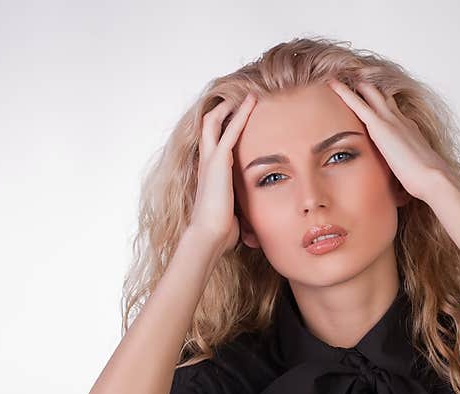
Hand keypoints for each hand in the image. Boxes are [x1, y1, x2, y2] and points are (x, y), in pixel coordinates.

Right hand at [189, 92, 257, 254]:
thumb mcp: (234, 214)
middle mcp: (206, 162)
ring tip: (247, 92)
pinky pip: (230, 130)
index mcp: (210, 173)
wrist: (209, 234)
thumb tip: (253, 226)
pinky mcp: (218, 160)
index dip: (224, 127)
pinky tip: (252, 101)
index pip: (214, 142)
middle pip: (210, 124)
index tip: (238, 117)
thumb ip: (241, 210)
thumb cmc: (221, 231)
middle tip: (239, 96)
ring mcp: (210, 159)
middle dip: (223, 109)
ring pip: (216, 120)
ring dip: (230, 106)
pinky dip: (241, 113)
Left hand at [325, 78, 449, 202]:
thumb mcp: (415, 169)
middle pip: (381, 95)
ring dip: (355, 82)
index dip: (380, 102)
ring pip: (369, 92)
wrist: (433, 178)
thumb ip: (406, 166)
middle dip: (367, 84)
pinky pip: (357, 103)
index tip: (369, 96)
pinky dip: (344, 92)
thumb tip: (403, 177)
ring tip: (338, 73)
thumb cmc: (426, 180)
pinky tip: (332, 83)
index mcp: (408, 129)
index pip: (392, 110)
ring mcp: (390, 120)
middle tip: (352, 74)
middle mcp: (399, 119)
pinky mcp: (379, 126)